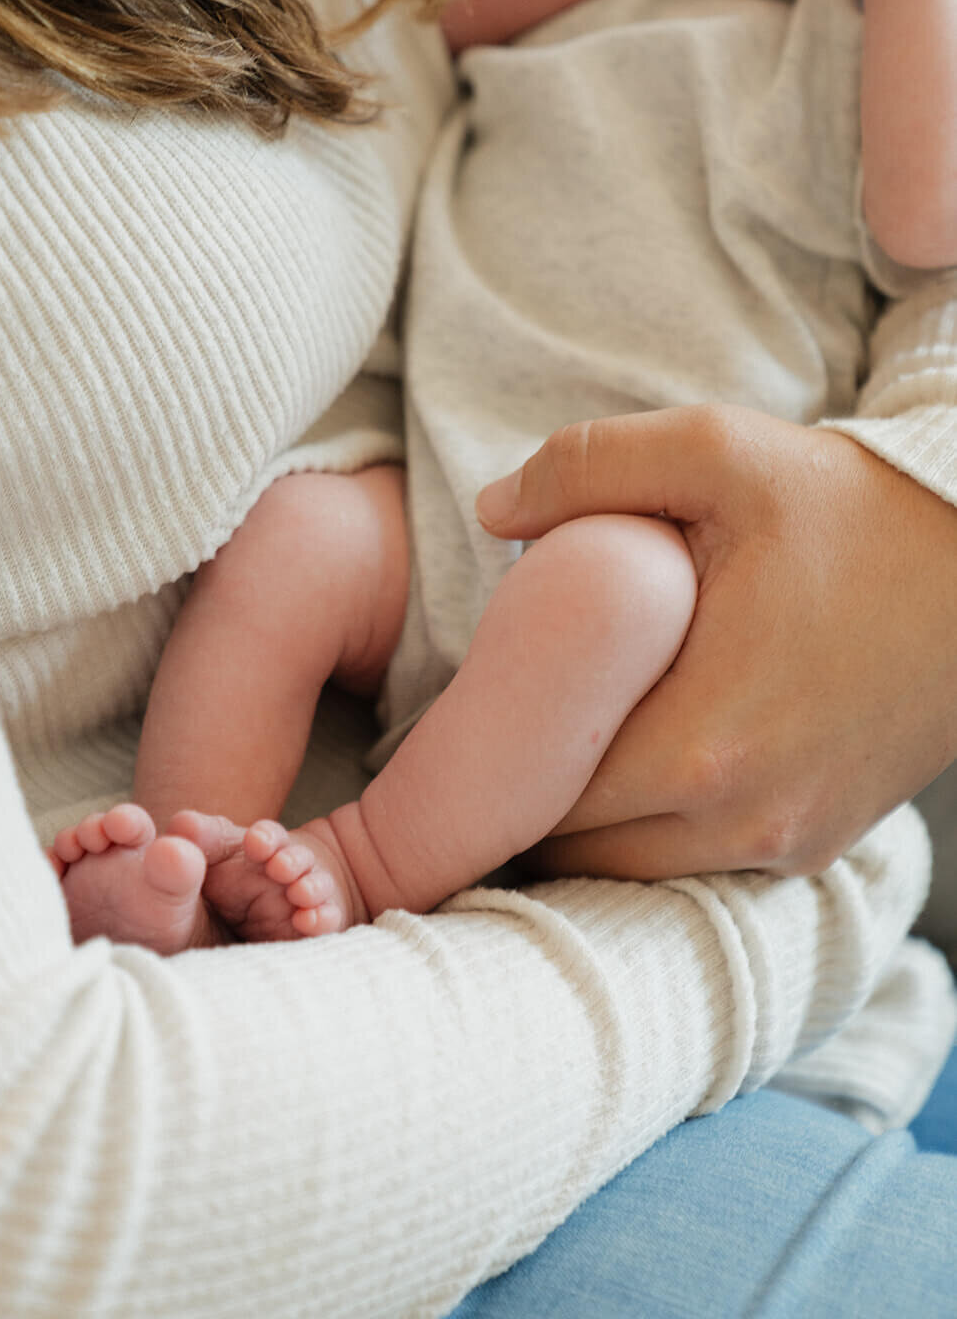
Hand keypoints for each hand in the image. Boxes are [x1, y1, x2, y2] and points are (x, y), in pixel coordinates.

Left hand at [476, 405, 956, 878]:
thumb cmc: (853, 508)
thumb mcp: (721, 452)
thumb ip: (588, 469)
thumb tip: (490, 510)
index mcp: (703, 743)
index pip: (537, 800)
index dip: (487, 755)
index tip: (470, 705)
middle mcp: (744, 821)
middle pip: (574, 851)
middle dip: (529, 792)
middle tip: (505, 720)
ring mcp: (788, 843)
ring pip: (632, 871)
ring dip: (590, 819)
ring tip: (572, 734)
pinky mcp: (820, 843)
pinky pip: (698, 862)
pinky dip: (655, 828)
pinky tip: (647, 751)